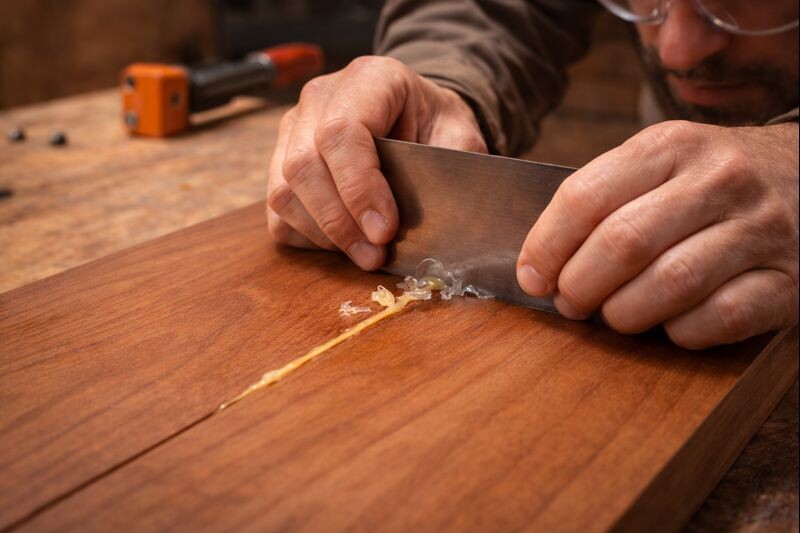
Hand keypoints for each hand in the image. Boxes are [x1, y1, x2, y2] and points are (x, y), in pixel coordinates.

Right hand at [267, 56, 486, 269]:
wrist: (416, 116)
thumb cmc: (436, 126)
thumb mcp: (460, 136)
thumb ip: (452, 166)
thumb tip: (440, 215)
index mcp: (368, 78)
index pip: (341, 132)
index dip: (359, 188)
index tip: (385, 231)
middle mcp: (319, 98)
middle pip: (304, 165)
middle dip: (339, 221)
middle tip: (374, 254)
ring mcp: (293, 129)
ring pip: (283, 192)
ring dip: (323, 235)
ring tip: (365, 255)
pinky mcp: (280, 163)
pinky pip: (278, 211)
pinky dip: (308, 238)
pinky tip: (344, 244)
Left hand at [517, 120, 798, 348]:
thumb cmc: (709, 183)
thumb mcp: (660, 164)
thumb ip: (602, 200)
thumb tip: (539, 266)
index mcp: (673, 145)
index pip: (585, 197)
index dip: (546, 246)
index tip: (532, 277)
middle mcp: (720, 179)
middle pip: (623, 242)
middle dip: (580, 285)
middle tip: (570, 302)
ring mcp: (761, 229)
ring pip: (670, 282)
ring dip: (623, 313)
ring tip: (613, 315)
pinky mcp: (788, 280)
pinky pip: (719, 318)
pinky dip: (680, 331)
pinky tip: (670, 323)